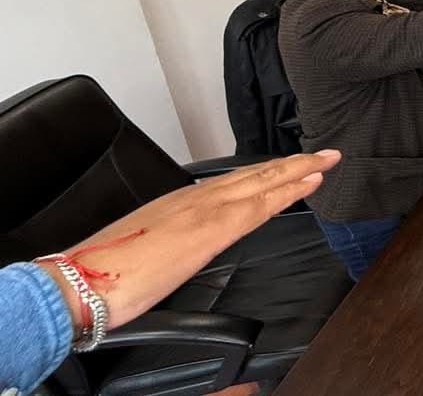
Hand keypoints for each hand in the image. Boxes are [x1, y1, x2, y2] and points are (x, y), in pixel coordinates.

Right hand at [39, 151, 341, 330]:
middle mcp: (193, 198)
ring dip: (297, 170)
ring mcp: (204, 208)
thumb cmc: (104, 275)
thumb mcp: (144, 251)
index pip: (232, 184)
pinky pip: (260, 204)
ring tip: (326, 161)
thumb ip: (168, 244)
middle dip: (292, 164)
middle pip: (253, 175)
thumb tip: (177, 253)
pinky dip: (288, 191)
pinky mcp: (211, 227)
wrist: (79, 284)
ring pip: (262, 182)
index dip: (266, 174)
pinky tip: (309, 184)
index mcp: (177, 203)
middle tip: (325, 154)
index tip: (291, 167)